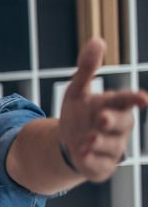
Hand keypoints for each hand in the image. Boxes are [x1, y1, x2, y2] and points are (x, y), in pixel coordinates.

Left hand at [59, 38, 147, 180]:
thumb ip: (87, 69)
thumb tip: (97, 40)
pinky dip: (92, 160)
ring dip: (99, 142)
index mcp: (114, 107)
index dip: (135, 99)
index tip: (143, 99)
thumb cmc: (78, 114)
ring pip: (112, 146)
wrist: (66, 144)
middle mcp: (118, 128)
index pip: (127, 101)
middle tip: (102, 118)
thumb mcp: (77, 91)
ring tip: (86, 140)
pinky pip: (101, 165)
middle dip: (113, 121)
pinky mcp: (103, 166)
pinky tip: (82, 155)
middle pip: (122, 123)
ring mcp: (112, 148)